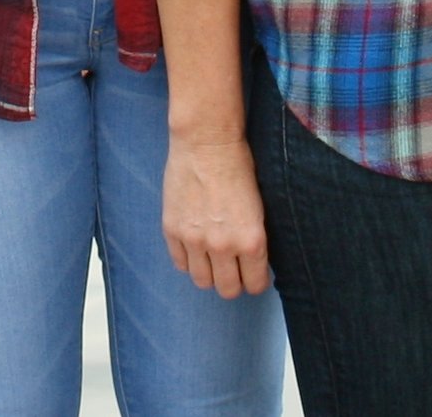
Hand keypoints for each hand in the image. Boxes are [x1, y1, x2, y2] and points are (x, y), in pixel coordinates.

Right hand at [162, 136, 270, 298]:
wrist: (206, 143)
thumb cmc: (238, 166)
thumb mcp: (258, 207)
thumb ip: (252, 238)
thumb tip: (249, 260)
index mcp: (251, 240)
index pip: (254, 285)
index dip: (255, 281)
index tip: (253, 274)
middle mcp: (223, 246)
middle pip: (228, 289)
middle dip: (233, 282)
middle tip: (233, 269)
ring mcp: (194, 240)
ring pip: (202, 281)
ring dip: (209, 273)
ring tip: (212, 259)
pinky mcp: (172, 230)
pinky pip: (180, 263)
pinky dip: (188, 259)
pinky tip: (194, 246)